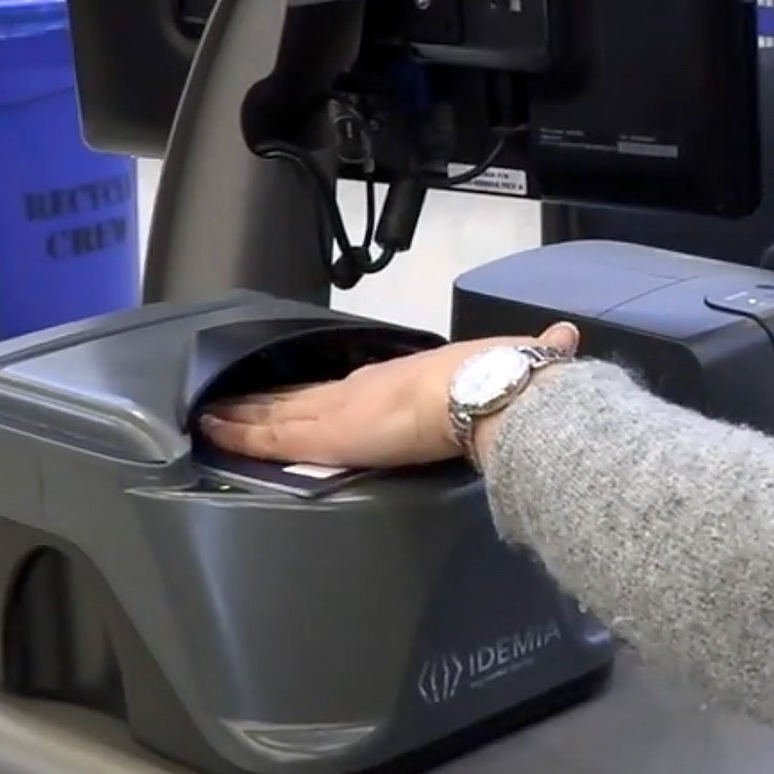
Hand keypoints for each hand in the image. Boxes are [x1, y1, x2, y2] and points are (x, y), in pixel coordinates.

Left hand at [200, 323, 580, 471]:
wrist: (490, 392)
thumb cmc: (500, 379)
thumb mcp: (517, 361)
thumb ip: (535, 352)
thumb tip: (564, 337)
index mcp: (399, 380)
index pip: (343, 387)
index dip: (312, 390)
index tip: (291, 392)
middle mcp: (362, 389)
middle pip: (302, 397)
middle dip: (265, 400)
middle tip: (226, 401)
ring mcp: (342, 410)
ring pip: (277, 413)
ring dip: (242, 415)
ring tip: (209, 416)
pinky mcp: (328, 433)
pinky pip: (271, 436)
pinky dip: (239, 432)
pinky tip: (212, 430)